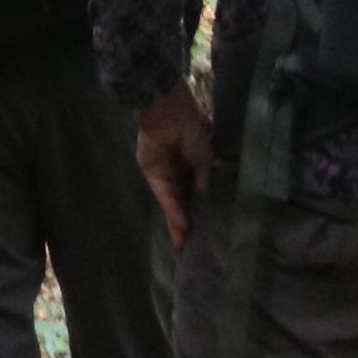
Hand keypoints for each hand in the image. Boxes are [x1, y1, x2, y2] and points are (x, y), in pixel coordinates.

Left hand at [134, 82, 212, 247]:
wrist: (171, 113)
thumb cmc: (193, 129)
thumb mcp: (205, 156)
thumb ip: (202, 176)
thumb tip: (202, 194)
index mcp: (192, 163)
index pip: (195, 191)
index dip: (199, 208)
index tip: (205, 227)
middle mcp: (177, 170)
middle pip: (182, 200)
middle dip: (186, 221)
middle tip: (190, 244)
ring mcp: (164, 173)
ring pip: (172, 201)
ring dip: (177, 221)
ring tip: (183, 242)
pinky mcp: (152, 173)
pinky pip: (164, 195)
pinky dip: (172, 209)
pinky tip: (180, 225)